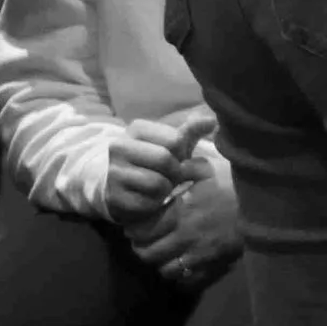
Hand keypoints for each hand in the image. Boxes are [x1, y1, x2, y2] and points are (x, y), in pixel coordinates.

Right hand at [102, 112, 206, 226]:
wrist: (119, 185)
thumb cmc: (152, 161)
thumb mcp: (170, 144)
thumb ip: (190, 132)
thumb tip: (212, 121)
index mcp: (137, 129)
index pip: (175, 139)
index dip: (182, 153)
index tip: (176, 158)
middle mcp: (120, 147)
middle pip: (166, 160)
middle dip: (176, 172)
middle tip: (172, 177)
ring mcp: (114, 172)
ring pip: (157, 183)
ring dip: (167, 189)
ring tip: (161, 187)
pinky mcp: (115, 196)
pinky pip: (148, 203)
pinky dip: (156, 204)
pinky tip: (150, 199)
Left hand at [129, 143, 240, 286]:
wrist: (265, 207)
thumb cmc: (235, 186)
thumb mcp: (208, 170)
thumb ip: (184, 168)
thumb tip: (167, 168)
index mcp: (180, 212)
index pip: (142, 230)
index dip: (134, 229)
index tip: (136, 225)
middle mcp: (186, 237)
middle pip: (149, 254)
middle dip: (143, 248)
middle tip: (146, 242)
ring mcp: (200, 256)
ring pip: (166, 270)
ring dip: (161, 263)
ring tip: (165, 254)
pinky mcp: (215, 267)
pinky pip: (189, 282)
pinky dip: (182, 278)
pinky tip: (184, 266)